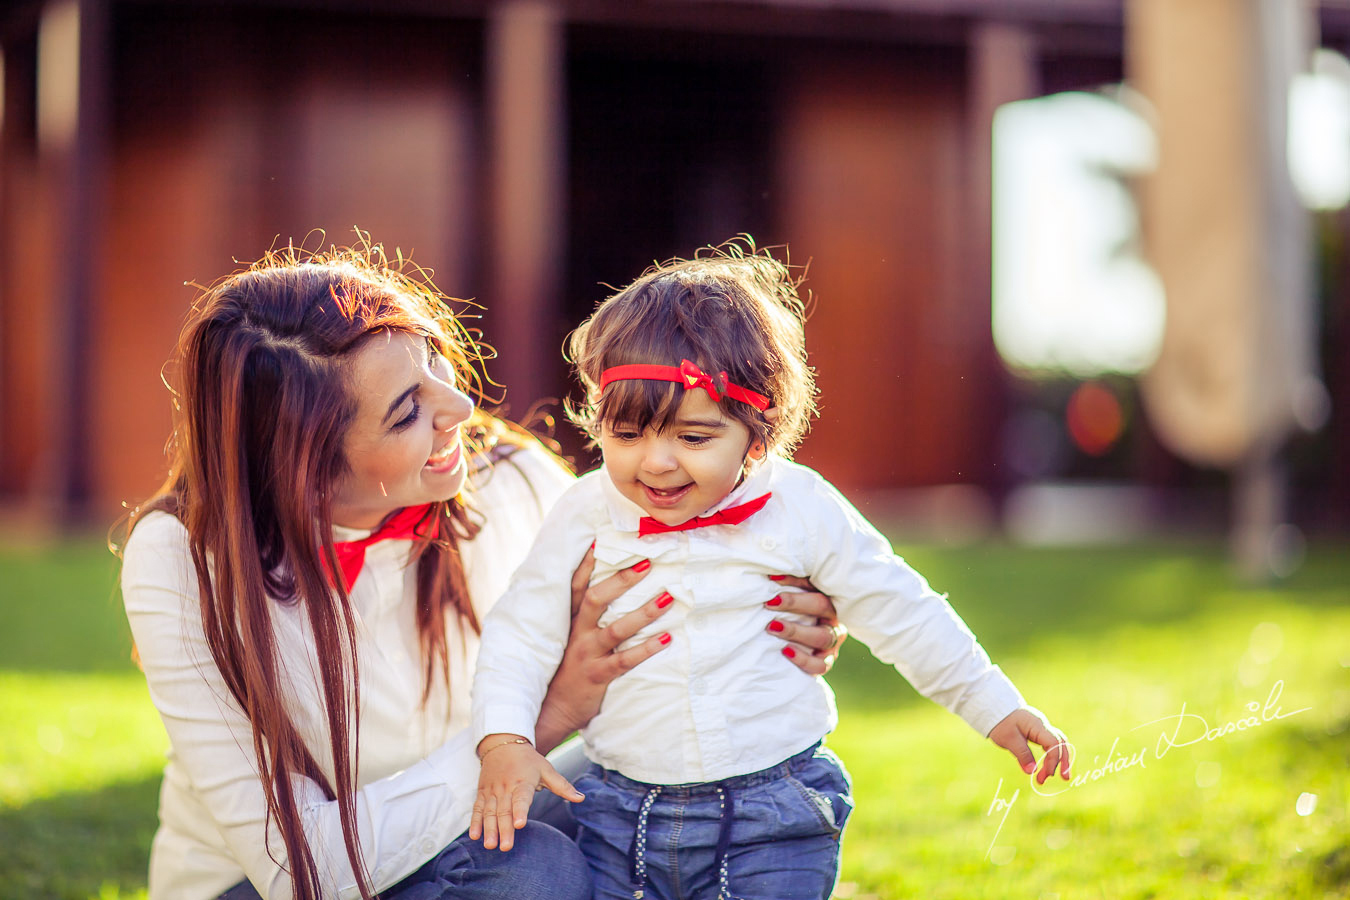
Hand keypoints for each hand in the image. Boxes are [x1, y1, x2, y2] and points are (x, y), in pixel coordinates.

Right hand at [469, 735, 582, 850]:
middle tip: (505, 847)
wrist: (503, 743)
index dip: (520, 811)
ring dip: (489, 829)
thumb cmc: (528, 760)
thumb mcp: (546, 769)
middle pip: (504, 810)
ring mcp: (492, 791)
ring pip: (490, 812)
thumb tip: (581, 799)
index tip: (519, 824)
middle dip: (504, 829)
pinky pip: (478, 809)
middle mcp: (506, 787)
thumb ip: (562, 786)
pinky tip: (474, 836)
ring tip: (490, 845)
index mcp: (523, 782)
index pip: (522, 798)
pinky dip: (475, 822)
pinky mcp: (482, 793)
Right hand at [533, 546, 674, 751]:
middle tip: (647, 563)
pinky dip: (647, 649)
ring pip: (617, 629)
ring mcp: (587, 654)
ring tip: (668, 598)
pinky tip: (667, 639)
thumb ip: (580, 619)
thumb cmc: (565, 671)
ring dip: (644, 612)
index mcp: (569, 622)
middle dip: (622, 579)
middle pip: (597, 599)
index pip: (576, 586)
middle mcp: (576, 634)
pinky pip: (625, 661)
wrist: (550, 710)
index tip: (601, 541)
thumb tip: (602, 594)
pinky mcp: (598, 676)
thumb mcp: (566, 640)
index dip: (587, 564)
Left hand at [764, 575, 847, 675]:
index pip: (815, 584)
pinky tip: (785, 651)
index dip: (794, 580)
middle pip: (822, 606)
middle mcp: (833, 618)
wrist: (797, 647)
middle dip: (795, 603)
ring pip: (822, 636)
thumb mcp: (789, 598)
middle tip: (770, 603)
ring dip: (796, 631)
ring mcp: (832, 641)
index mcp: (827, 597)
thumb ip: (785, 585)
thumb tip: (768, 574)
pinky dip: (804, 659)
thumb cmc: (790, 614)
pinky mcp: (826, 661)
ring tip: (773, 627)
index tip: (772, 579)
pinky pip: (820, 664)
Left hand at [987, 708, 1071, 784]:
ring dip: (1059, 760)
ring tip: (1056, 776)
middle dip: (1063, 761)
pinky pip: (1050, 744)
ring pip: (1057, 744)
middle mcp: (1043, 726)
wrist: (995, 708)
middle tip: (1064, 778)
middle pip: (1060, 743)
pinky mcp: (1037, 732)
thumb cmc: (1001, 722)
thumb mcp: (1008, 739)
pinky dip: (1051, 755)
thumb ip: (1022, 754)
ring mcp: (1041, 728)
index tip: (1045, 774)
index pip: (1053, 743)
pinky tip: (1047, 766)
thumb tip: (1031, 771)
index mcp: (1038, 726)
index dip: (1052, 760)